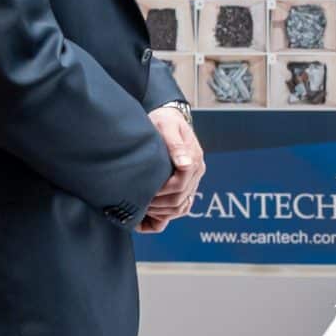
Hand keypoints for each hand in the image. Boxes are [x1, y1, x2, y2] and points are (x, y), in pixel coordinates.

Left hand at [140, 104, 205, 231]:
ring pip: (181, 207)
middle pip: (180, 199)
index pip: (181, 184)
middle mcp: (197, 171)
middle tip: (138, 203)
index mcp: (194, 158)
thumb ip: (175, 144)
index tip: (145, 189)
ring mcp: (193, 180)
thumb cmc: (165, 121)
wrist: (169, 119)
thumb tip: (185, 164)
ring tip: (142, 209)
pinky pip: (182, 207)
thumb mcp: (167, 126)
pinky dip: (167, 215)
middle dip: (158, 204)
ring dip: (162, 212)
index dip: (162, 191)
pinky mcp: (187, 185)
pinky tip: (150, 216)